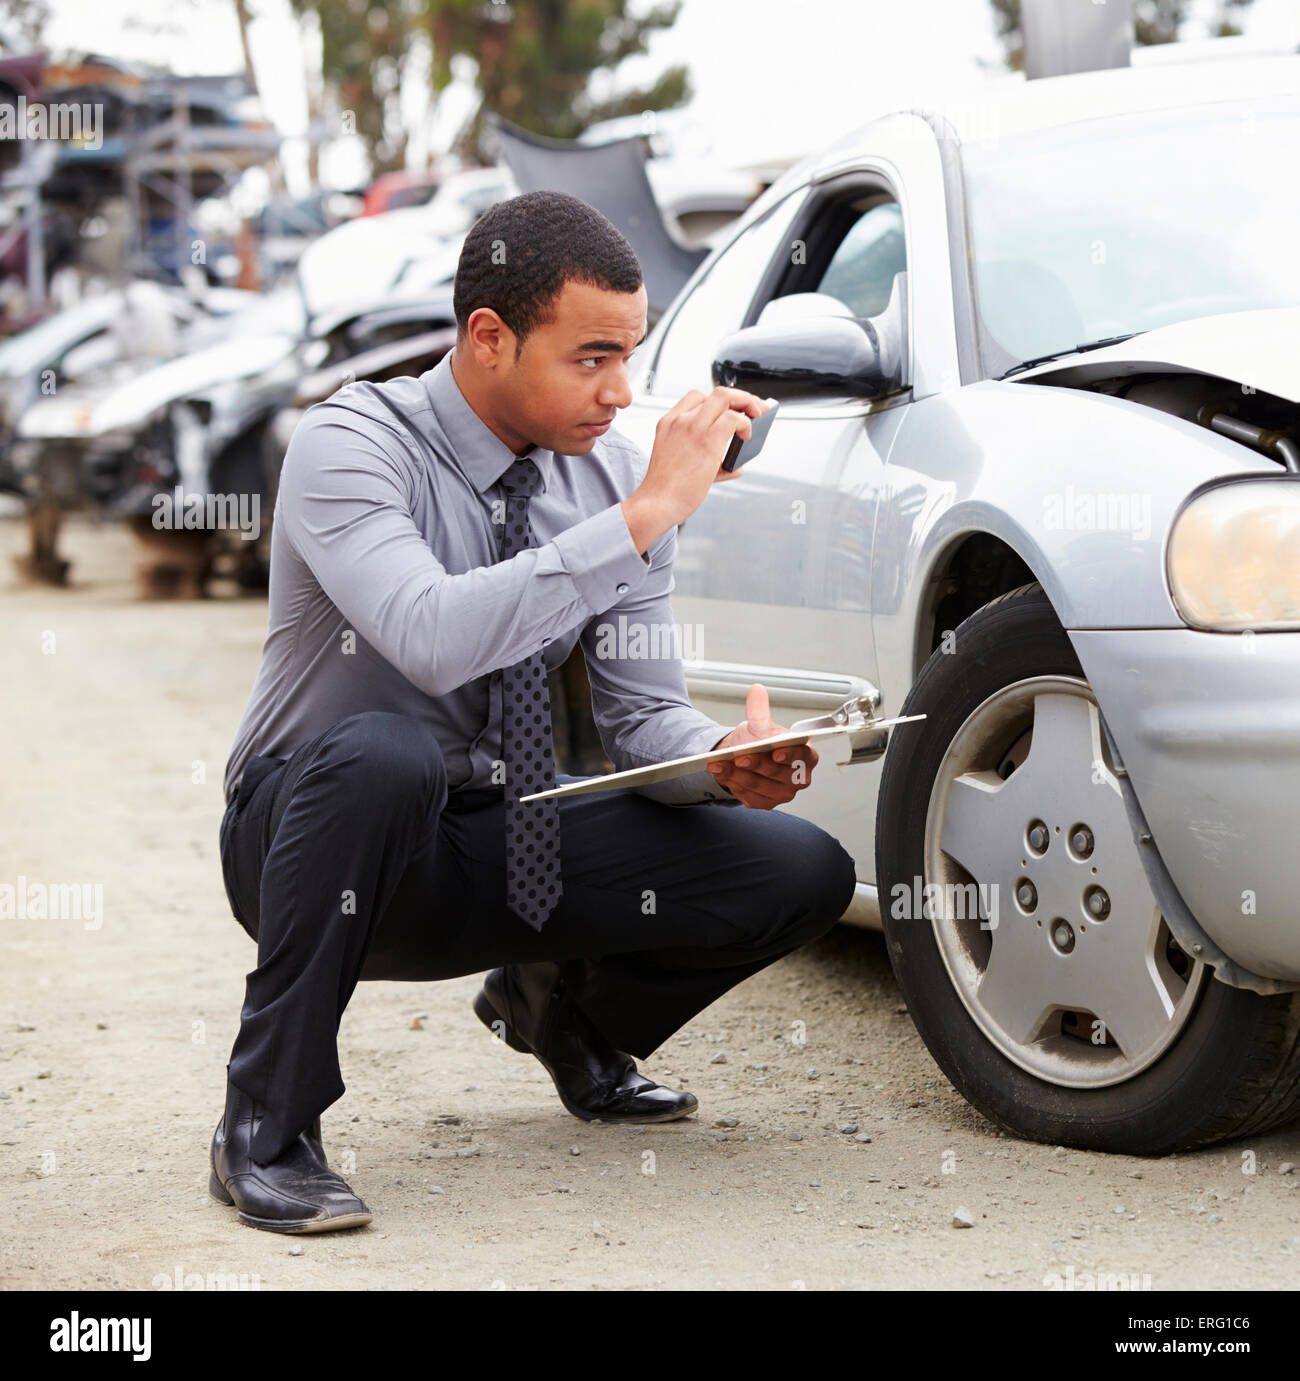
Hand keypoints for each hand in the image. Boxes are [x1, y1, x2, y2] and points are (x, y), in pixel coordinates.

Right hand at [638, 387, 771, 527]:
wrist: (657, 503)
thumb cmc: (666, 490)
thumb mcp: (681, 464)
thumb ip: (710, 461)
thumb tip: (735, 466)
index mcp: (670, 423)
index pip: (698, 397)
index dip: (720, 402)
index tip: (732, 409)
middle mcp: (680, 420)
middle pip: (716, 393)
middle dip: (741, 397)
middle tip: (755, 409)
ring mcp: (692, 427)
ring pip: (726, 398)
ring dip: (748, 404)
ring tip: (757, 416)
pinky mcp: (707, 440)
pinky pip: (734, 419)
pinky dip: (745, 424)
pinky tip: (746, 436)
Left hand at [707, 683, 818, 808]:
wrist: (743, 755)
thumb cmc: (759, 741)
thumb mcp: (758, 725)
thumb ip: (759, 711)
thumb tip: (757, 691)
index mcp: (806, 756)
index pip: (802, 757)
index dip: (789, 755)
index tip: (775, 752)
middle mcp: (799, 778)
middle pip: (778, 774)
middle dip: (756, 765)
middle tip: (738, 757)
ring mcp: (783, 793)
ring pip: (760, 786)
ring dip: (737, 775)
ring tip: (719, 764)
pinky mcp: (766, 802)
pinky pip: (750, 796)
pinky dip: (734, 784)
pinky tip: (723, 773)